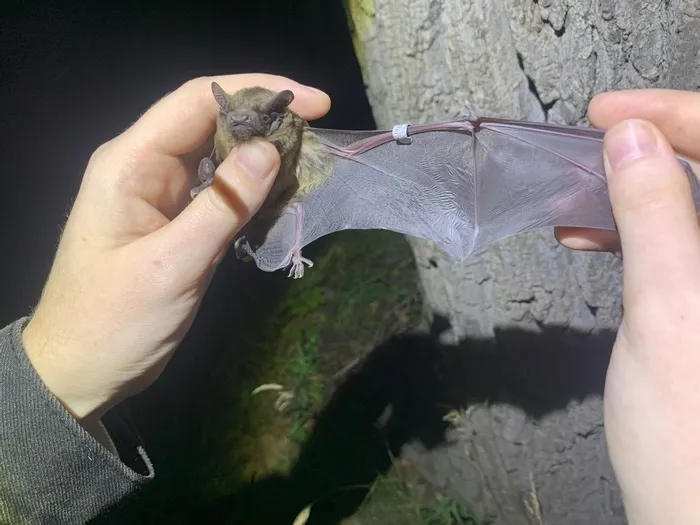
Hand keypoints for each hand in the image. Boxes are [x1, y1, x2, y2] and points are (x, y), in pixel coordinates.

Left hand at [21, 74, 330, 425]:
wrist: (80, 371)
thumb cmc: (114, 321)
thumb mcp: (171, 265)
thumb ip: (222, 206)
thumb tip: (270, 150)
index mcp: (131, 163)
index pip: (198, 101)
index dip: (259, 90)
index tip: (318, 102)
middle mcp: (147, 167)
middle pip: (213, 121)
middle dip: (268, 121)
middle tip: (320, 139)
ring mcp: (164, 194)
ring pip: (223, 155)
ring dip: (266, 156)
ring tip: (311, 165)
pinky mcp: (180, 221)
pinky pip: (224, 191)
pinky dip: (256, 190)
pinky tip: (285, 195)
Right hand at [557, 90, 699, 523]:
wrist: (698, 515)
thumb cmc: (688, 428)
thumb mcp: (668, 310)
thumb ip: (657, 215)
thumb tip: (632, 136)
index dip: (676, 113)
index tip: (604, 112)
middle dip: (655, 145)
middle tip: (590, 141)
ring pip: (696, 205)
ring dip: (640, 190)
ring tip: (577, 194)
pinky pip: (683, 243)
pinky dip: (640, 231)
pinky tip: (592, 237)